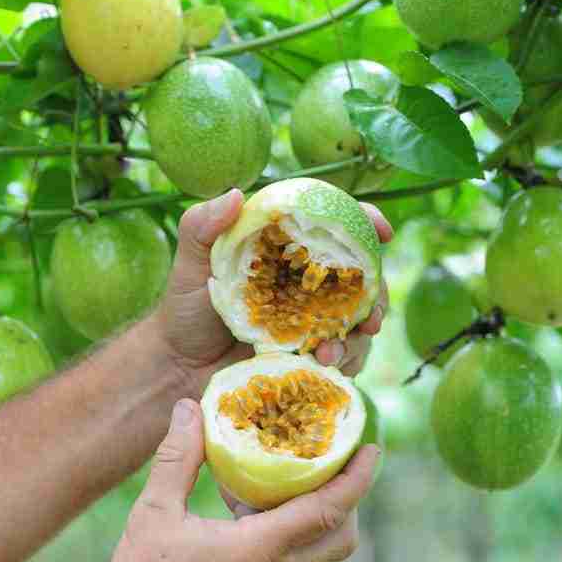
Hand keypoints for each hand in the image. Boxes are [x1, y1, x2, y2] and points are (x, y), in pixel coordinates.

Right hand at [72, 400, 379, 561]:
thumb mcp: (154, 514)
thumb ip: (177, 459)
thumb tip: (190, 408)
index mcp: (258, 551)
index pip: (327, 512)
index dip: (356, 478)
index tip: (371, 448)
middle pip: (339, 538)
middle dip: (349, 498)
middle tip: (336, 461)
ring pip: (315, 551)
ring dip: (316, 512)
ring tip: (287, 474)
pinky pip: (289, 560)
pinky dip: (287, 529)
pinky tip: (246, 507)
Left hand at [154, 189, 393, 394]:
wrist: (180, 367)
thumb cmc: (186, 308)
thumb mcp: (190, 264)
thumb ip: (202, 226)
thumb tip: (236, 194)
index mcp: (290, 250)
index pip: (337, 227)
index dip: (366, 223)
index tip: (382, 230)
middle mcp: (310, 283)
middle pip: (364, 279)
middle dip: (378, 294)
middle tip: (372, 314)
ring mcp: (316, 321)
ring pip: (360, 323)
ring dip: (358, 337)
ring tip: (330, 352)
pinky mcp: (312, 357)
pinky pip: (345, 359)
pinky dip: (343, 363)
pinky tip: (322, 367)